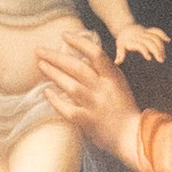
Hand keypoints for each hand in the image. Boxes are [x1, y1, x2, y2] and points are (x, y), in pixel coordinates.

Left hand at [34, 23, 143, 163]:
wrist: (131, 135)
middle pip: (77, 67)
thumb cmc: (123, 108)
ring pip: (72, 85)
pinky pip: (68, 109)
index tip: (64, 36)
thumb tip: (84, 55)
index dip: (79, 42)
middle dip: (57, 57)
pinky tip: (46, 93)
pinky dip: (56, 100)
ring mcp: (95, 105)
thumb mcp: (118, 83)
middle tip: (40, 50)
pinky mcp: (88, 121)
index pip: (95, 53)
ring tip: (41, 65)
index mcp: (112, 76)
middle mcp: (104, 88)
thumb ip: (103, 71)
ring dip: (54, 74)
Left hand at [114, 23, 168, 63]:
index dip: (145, 51)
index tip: (149, 58)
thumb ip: (120, 54)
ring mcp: (145, 32)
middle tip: (161, 60)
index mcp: (133, 41)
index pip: (140, 45)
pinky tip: (168, 40)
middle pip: (150, 42)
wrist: (125, 28)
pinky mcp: (149, 30)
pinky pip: (156, 31)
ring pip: (155, 37)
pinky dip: (162, 34)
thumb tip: (117, 62)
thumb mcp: (119, 47)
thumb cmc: (122, 40)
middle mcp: (140, 36)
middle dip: (156, 50)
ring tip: (163, 56)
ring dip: (161, 46)